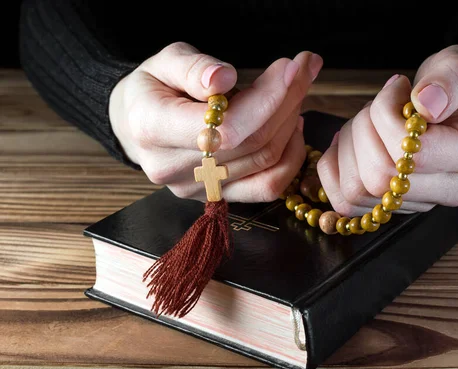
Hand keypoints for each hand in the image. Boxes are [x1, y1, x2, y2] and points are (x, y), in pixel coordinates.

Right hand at [109, 42, 322, 201]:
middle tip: (303, 69)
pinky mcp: (216, 197)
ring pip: (265, 163)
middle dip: (288, 101)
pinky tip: (292, 128)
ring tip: (296, 92)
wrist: (134, 124)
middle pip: (252, 143)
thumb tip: (225, 77)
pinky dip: (289, 158)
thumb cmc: (152, 88)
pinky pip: (267, 188)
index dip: (268, 97)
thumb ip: (192, 67)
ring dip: (291, 123)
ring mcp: (197, 189)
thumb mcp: (163, 62)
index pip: (227, 125)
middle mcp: (174, 168)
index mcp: (153, 129)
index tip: (293, 66)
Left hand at [317, 45, 457, 215]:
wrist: (439, 103)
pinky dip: (334, 167)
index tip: (398, 87)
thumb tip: (427, 105)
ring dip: (348, 146)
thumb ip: (451, 77)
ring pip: (356, 190)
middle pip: (380, 177)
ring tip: (366, 123)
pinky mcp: (385, 209)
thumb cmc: (448, 84)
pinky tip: (349, 143)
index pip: (417, 155)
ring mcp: (416, 203)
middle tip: (376, 106)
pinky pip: (342, 202)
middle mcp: (449, 189)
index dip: (388, 116)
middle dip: (364, 129)